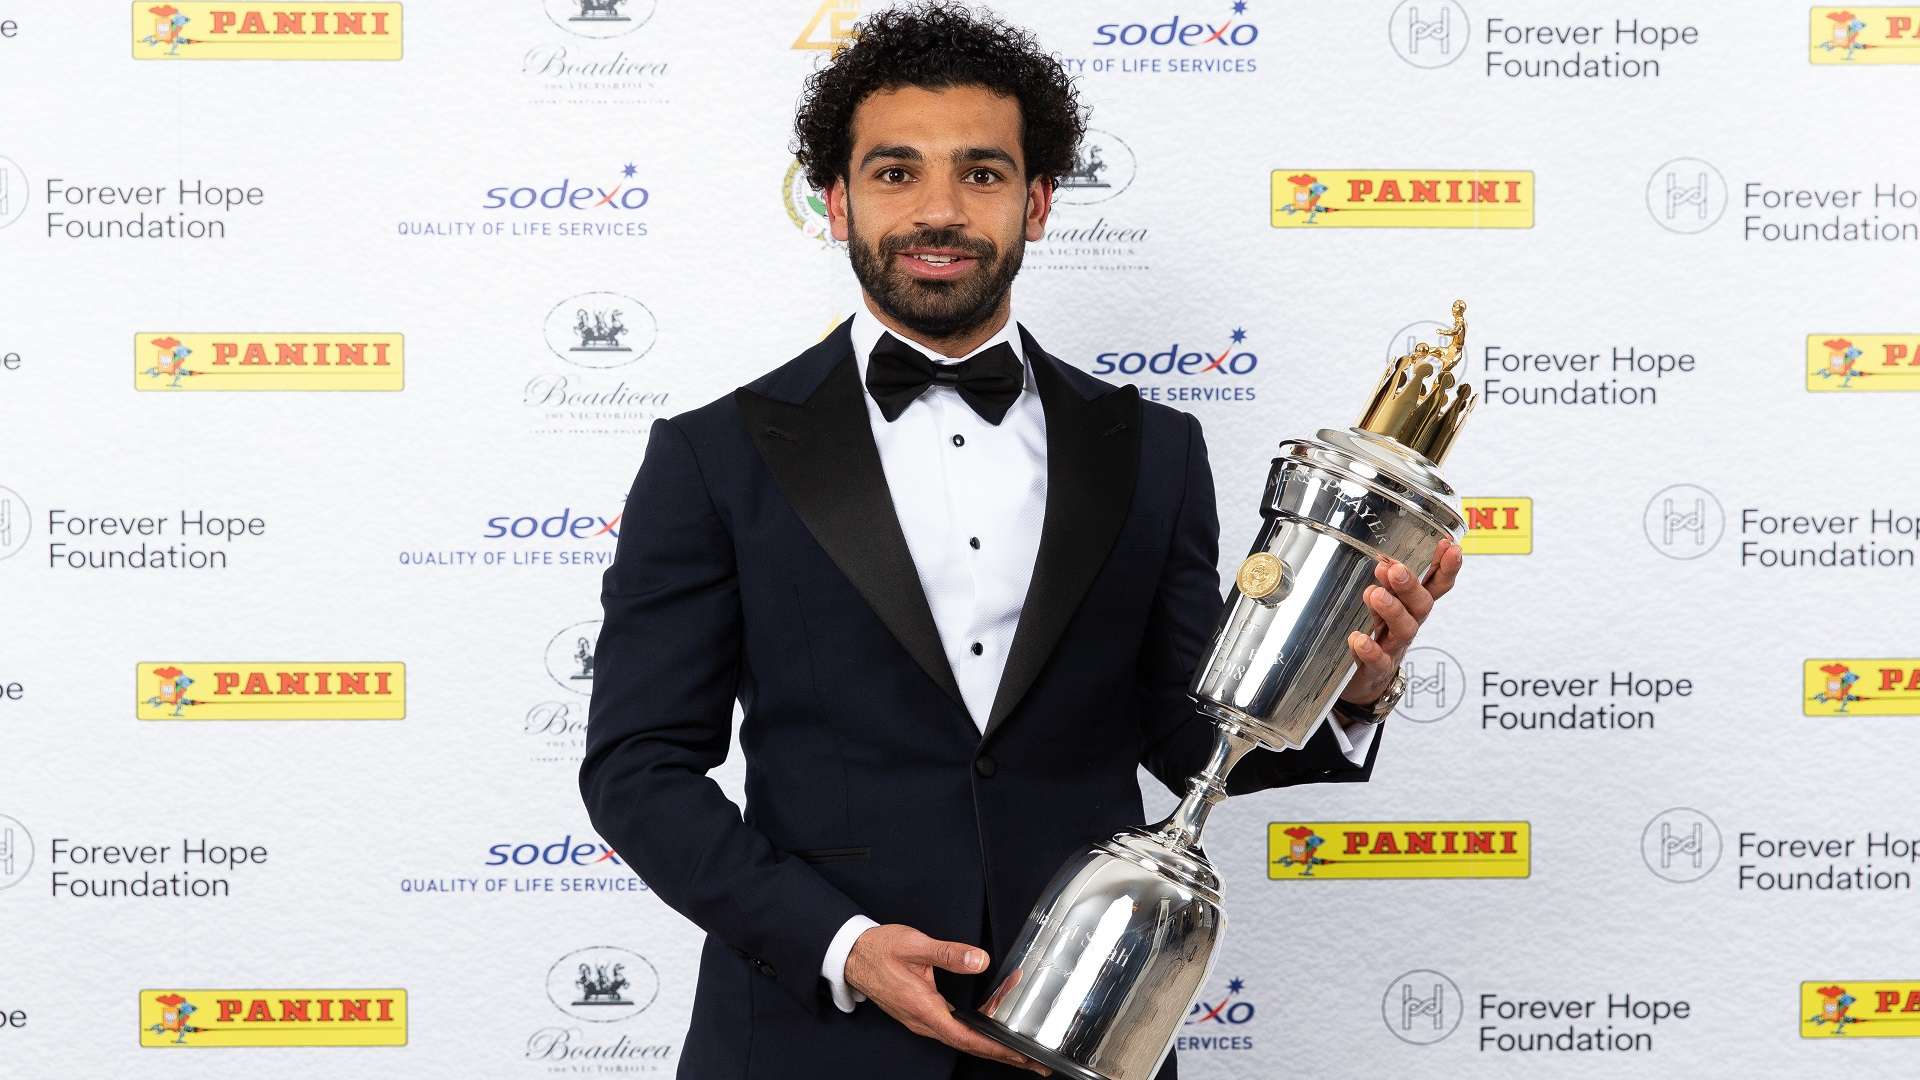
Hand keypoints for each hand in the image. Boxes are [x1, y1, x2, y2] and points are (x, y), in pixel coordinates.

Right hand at [844, 923, 1049, 1074]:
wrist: (853, 955)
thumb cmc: (880, 950)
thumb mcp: (915, 945)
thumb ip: (949, 953)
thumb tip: (980, 961)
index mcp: (923, 1008)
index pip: (966, 1037)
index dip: (995, 1048)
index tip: (1019, 1056)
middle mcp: (923, 1021)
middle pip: (968, 1045)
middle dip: (1002, 1055)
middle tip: (1033, 1062)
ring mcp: (921, 1021)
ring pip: (961, 1039)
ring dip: (990, 1045)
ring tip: (1019, 1048)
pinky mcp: (921, 1015)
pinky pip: (953, 1029)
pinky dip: (976, 1031)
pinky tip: (990, 1022)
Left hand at [1339, 536, 1463, 705]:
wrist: (1366, 680)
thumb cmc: (1377, 635)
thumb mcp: (1383, 605)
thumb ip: (1386, 584)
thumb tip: (1383, 558)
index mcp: (1411, 606)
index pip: (1436, 585)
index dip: (1446, 568)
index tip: (1451, 548)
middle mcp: (1408, 624)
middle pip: (1421, 605)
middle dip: (1411, 585)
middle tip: (1396, 569)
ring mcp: (1394, 647)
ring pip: (1403, 629)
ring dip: (1391, 610)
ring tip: (1375, 594)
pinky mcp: (1376, 669)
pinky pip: (1377, 661)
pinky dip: (1368, 649)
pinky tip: (1358, 639)